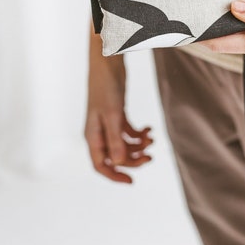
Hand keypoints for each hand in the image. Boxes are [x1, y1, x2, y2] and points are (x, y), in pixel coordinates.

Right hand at [84, 31, 153, 182]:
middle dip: (133, 158)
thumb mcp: (113, 115)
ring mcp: (108, 123)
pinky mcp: (117, 113)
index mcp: (93, 136)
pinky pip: (128, 131)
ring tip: (151, 139)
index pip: (101, 164)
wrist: (108, 63)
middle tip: (151, 156)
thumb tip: (118, 163)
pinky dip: (139, 133)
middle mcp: (99, 132)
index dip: (114, 175)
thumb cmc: (106, 87)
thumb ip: (115, 139)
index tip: (132, 181)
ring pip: (124, 144)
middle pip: (115, 155)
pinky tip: (150, 129)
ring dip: (138, 145)